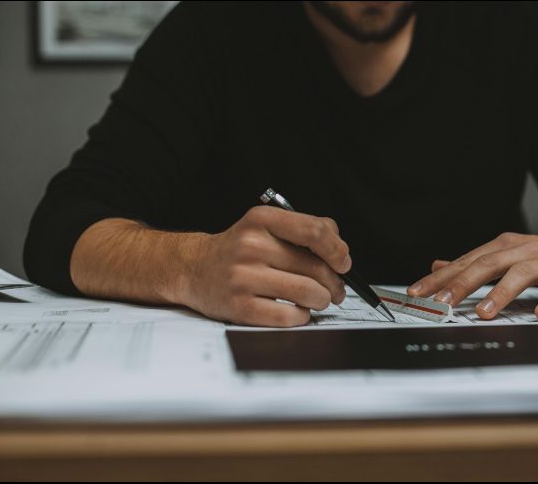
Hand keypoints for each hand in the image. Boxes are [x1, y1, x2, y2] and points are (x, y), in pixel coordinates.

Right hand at [181, 206, 349, 326]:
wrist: (194, 269)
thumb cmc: (240, 249)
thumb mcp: (266, 226)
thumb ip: (304, 229)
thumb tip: (341, 251)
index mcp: (261, 220)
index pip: (314, 231)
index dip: (338, 250)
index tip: (343, 262)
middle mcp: (251, 246)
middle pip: (316, 268)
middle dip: (335, 283)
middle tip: (336, 290)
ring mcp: (244, 278)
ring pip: (308, 293)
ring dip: (322, 300)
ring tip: (318, 300)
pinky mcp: (241, 307)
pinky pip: (290, 316)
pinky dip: (302, 316)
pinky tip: (296, 311)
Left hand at [408, 230, 537, 320]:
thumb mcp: (507, 254)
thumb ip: (473, 262)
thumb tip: (437, 266)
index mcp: (503, 247)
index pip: (466, 261)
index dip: (441, 277)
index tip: (417, 292)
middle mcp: (522, 251)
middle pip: (487, 264)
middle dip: (462, 283)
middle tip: (442, 302)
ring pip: (520, 275)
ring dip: (500, 293)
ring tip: (482, 312)